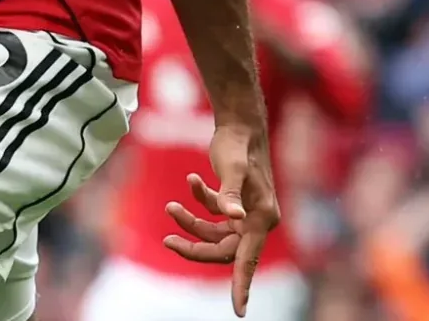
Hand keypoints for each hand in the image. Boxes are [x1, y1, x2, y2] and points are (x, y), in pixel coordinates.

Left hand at [163, 123, 280, 316]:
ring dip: (191, 223)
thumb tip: (234, 216)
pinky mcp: (234, 204)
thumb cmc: (238, 145)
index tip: (239, 311)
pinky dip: (199, 202)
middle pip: (223, 251)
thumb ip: (229, 194)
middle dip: (194, 246)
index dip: (242, 287)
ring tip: (169, 206)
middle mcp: (256, 220)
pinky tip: (191, 181)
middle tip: (167, 240)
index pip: (247, 261)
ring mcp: (245, 214)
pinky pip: (213, 216)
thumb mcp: (232, 168)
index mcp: (261, 219)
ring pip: (214, 234)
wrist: (240, 125)